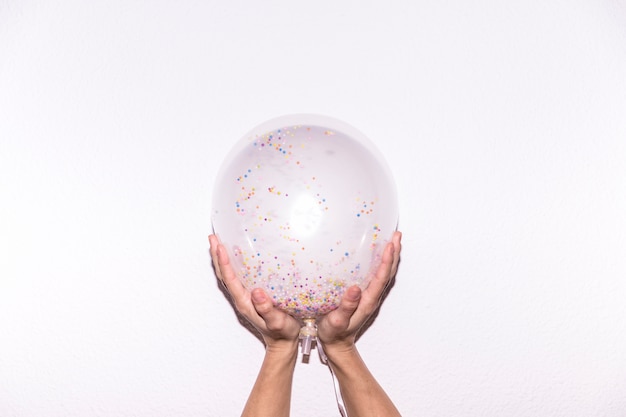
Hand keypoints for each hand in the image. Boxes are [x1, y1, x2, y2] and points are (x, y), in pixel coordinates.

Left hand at [209, 234, 300, 351]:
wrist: (283, 342)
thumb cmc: (282, 333)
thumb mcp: (278, 322)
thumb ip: (267, 309)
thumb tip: (256, 292)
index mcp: (245, 303)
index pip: (230, 280)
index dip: (224, 263)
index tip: (220, 247)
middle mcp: (241, 298)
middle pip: (224, 275)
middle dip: (217, 255)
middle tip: (213, 237)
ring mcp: (244, 297)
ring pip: (228, 275)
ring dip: (221, 258)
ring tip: (218, 242)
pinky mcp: (250, 296)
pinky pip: (236, 277)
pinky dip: (231, 264)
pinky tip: (235, 255)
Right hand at [317, 231, 401, 353]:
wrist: (337, 344)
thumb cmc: (334, 333)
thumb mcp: (336, 322)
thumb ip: (346, 307)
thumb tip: (355, 288)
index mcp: (367, 301)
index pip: (381, 277)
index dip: (387, 260)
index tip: (390, 244)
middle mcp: (372, 296)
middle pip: (388, 272)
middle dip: (394, 253)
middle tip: (397, 235)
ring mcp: (369, 296)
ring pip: (385, 273)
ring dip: (391, 256)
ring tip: (393, 240)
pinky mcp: (364, 295)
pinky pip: (377, 275)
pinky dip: (381, 262)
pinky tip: (377, 254)